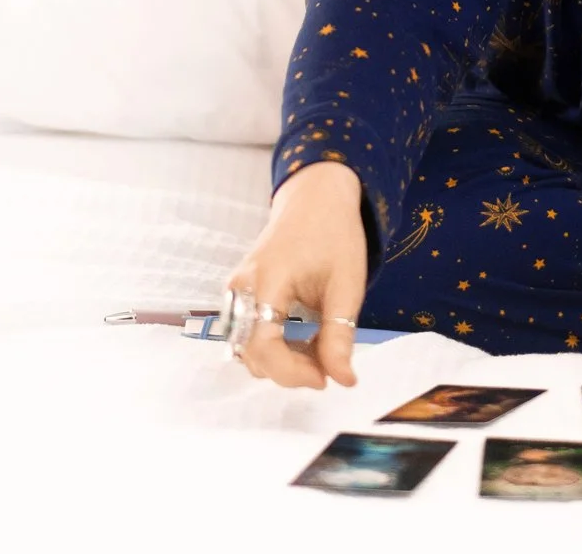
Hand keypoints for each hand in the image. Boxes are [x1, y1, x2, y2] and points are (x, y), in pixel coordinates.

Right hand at [225, 160, 366, 388]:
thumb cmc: (334, 235)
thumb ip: (339, 335)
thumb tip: (343, 381)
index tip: (325, 379)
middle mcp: (240, 289)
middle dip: (290, 369)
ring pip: (247, 349)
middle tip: (328, 363)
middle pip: (251, 353)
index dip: (292, 373)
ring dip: (281, 361)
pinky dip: (274, 347)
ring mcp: (235, 292)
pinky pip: (248, 335)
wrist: (315, 199)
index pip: (263, 346)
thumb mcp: (346, 285)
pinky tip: (303, 339)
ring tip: (318, 348)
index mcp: (267, 281)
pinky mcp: (238, 295)